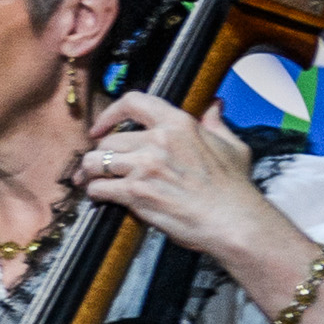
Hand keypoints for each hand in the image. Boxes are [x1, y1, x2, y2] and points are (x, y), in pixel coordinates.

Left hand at [80, 95, 274, 266]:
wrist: (232, 220)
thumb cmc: (233, 187)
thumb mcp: (231, 146)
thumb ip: (215, 124)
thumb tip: (213, 105)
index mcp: (178, 124)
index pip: (133, 103)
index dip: (111, 114)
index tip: (102, 127)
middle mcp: (157, 141)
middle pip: (108, 140)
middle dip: (101, 154)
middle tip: (100, 166)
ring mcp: (144, 166)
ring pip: (94, 162)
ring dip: (89, 173)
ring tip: (92, 179)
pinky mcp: (134, 192)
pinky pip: (97, 187)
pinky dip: (95, 192)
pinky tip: (101, 196)